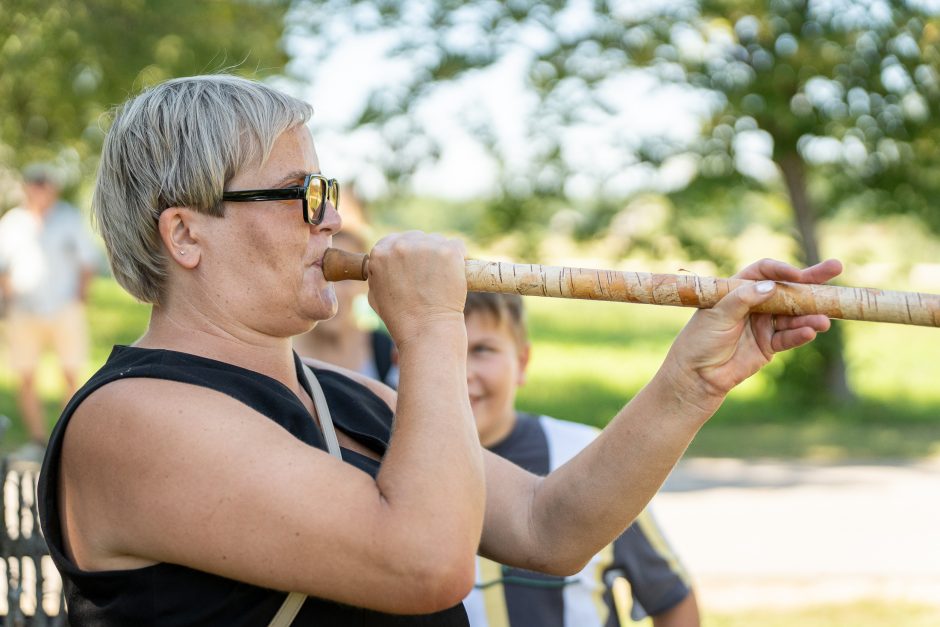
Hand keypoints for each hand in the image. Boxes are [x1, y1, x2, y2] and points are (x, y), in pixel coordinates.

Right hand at [365, 231, 467, 345]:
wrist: (426, 330)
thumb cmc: (400, 319)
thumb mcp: (375, 295)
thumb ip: (378, 273)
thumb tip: (385, 263)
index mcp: (380, 253)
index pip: (394, 241)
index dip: (406, 254)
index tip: (413, 267)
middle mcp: (401, 245)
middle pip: (416, 238)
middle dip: (423, 253)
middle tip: (429, 277)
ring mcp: (425, 246)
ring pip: (437, 240)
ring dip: (440, 255)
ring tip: (441, 280)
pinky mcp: (448, 251)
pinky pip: (457, 245)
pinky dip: (458, 258)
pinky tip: (454, 274)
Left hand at [662, 258, 842, 409]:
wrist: (696, 375)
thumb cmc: (700, 340)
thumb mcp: (717, 315)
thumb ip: (743, 299)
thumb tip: (771, 286)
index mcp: (737, 289)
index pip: (763, 272)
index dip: (781, 270)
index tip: (796, 274)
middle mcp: (754, 304)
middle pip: (786, 288)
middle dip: (811, 280)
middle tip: (835, 267)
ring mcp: (763, 324)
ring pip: (792, 315)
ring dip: (809, 315)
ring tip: (824, 319)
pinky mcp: (769, 345)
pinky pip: (789, 337)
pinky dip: (800, 335)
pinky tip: (811, 332)